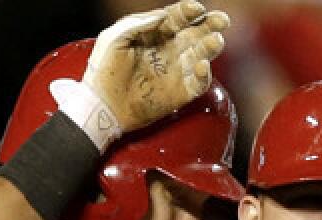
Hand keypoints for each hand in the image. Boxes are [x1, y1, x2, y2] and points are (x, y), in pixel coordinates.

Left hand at [83, 0, 230, 132]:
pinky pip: (199, 83)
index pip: (177, 17)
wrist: (100, 107)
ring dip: (212, 46)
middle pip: (196, 33)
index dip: (188, 11)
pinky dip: (205, 74)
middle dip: (210, 24)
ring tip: (215, 41)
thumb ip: (137, 23)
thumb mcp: (113, 39)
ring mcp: (175, 72)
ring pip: (202, 55)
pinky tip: (201, 66)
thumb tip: (164, 15)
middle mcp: (168, 51)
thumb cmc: (103, 71)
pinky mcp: (179, 94)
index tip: (195, 9)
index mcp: (154, 35)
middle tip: (221, 20)